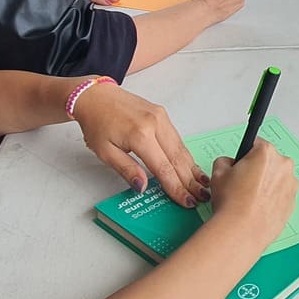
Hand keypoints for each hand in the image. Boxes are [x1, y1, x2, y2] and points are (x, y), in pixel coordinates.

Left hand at [71, 83, 209, 207]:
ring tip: (202, 186)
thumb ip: (126, 169)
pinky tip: (191, 167)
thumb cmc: (97, 123)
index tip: (186, 202)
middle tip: (201, 198)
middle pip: (177, 158)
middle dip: (189, 181)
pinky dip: (185, 155)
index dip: (176, 187)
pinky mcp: (162, 114)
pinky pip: (177, 138)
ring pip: (181, 148)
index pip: (163, 168)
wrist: (96, 96)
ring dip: (191, 169)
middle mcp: (155, 124)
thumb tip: (143, 187)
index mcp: (140, 135)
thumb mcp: (105, 151)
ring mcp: (161, 117)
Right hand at [207, 140, 296, 246]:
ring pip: (276, 179)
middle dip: (257, 170)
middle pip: (269, 162)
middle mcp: (283, 166)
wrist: (241, 230)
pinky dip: (271, 199)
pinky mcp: (292, 202)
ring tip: (249, 199)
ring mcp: (291, 185)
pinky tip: (257, 207)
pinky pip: (281, 195)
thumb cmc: (232, 202)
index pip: (256, 144)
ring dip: (266, 184)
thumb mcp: (218, 173)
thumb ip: (225, 161)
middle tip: (242, 184)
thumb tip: (230, 163)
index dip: (245, 155)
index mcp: (266, 153)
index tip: (241, 164)